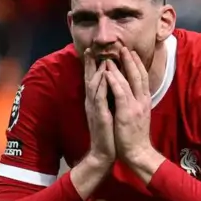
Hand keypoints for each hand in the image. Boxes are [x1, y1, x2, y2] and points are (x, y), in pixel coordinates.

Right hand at [83, 51, 115, 167]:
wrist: (105, 153)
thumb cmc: (108, 134)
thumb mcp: (107, 112)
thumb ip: (106, 99)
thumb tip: (109, 87)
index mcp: (95, 101)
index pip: (93, 79)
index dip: (92, 65)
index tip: (93, 50)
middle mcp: (92, 102)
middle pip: (90, 78)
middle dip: (90, 63)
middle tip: (91, 47)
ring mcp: (95, 109)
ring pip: (94, 85)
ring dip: (96, 70)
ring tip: (99, 56)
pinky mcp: (100, 116)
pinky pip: (100, 98)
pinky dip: (102, 86)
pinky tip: (105, 76)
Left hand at [104, 46, 159, 175]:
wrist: (137, 153)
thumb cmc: (134, 137)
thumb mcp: (137, 116)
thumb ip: (135, 103)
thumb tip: (132, 93)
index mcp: (144, 102)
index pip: (142, 79)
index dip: (137, 65)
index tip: (131, 53)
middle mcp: (142, 101)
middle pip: (138, 76)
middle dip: (131, 60)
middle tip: (124, 47)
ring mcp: (135, 106)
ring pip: (129, 81)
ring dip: (121, 66)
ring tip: (113, 54)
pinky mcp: (127, 113)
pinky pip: (120, 93)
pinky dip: (114, 81)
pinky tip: (108, 72)